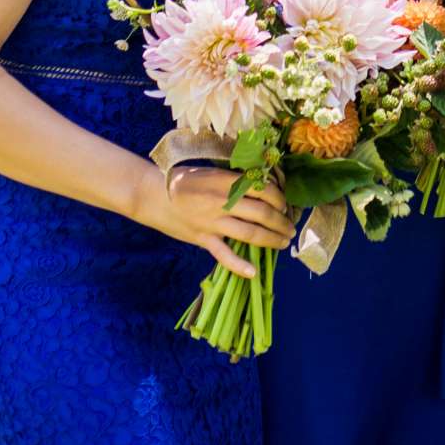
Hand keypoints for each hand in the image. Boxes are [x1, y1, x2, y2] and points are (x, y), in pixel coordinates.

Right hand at [143, 164, 293, 280]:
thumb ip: (234, 180)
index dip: (280, 199)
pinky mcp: (202, 239)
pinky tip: (253, 273)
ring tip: (283, 243)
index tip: (285, 205)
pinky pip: (224, 255)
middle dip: (281, 222)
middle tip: (291, 227)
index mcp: (227, 181)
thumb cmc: (182, 179)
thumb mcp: (211, 172)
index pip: (263, 189)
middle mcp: (223, 201)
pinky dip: (239, 265)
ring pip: (250, 234)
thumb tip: (261, 186)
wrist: (153, 194)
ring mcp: (212, 222)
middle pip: (262, 213)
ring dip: (271, 240)